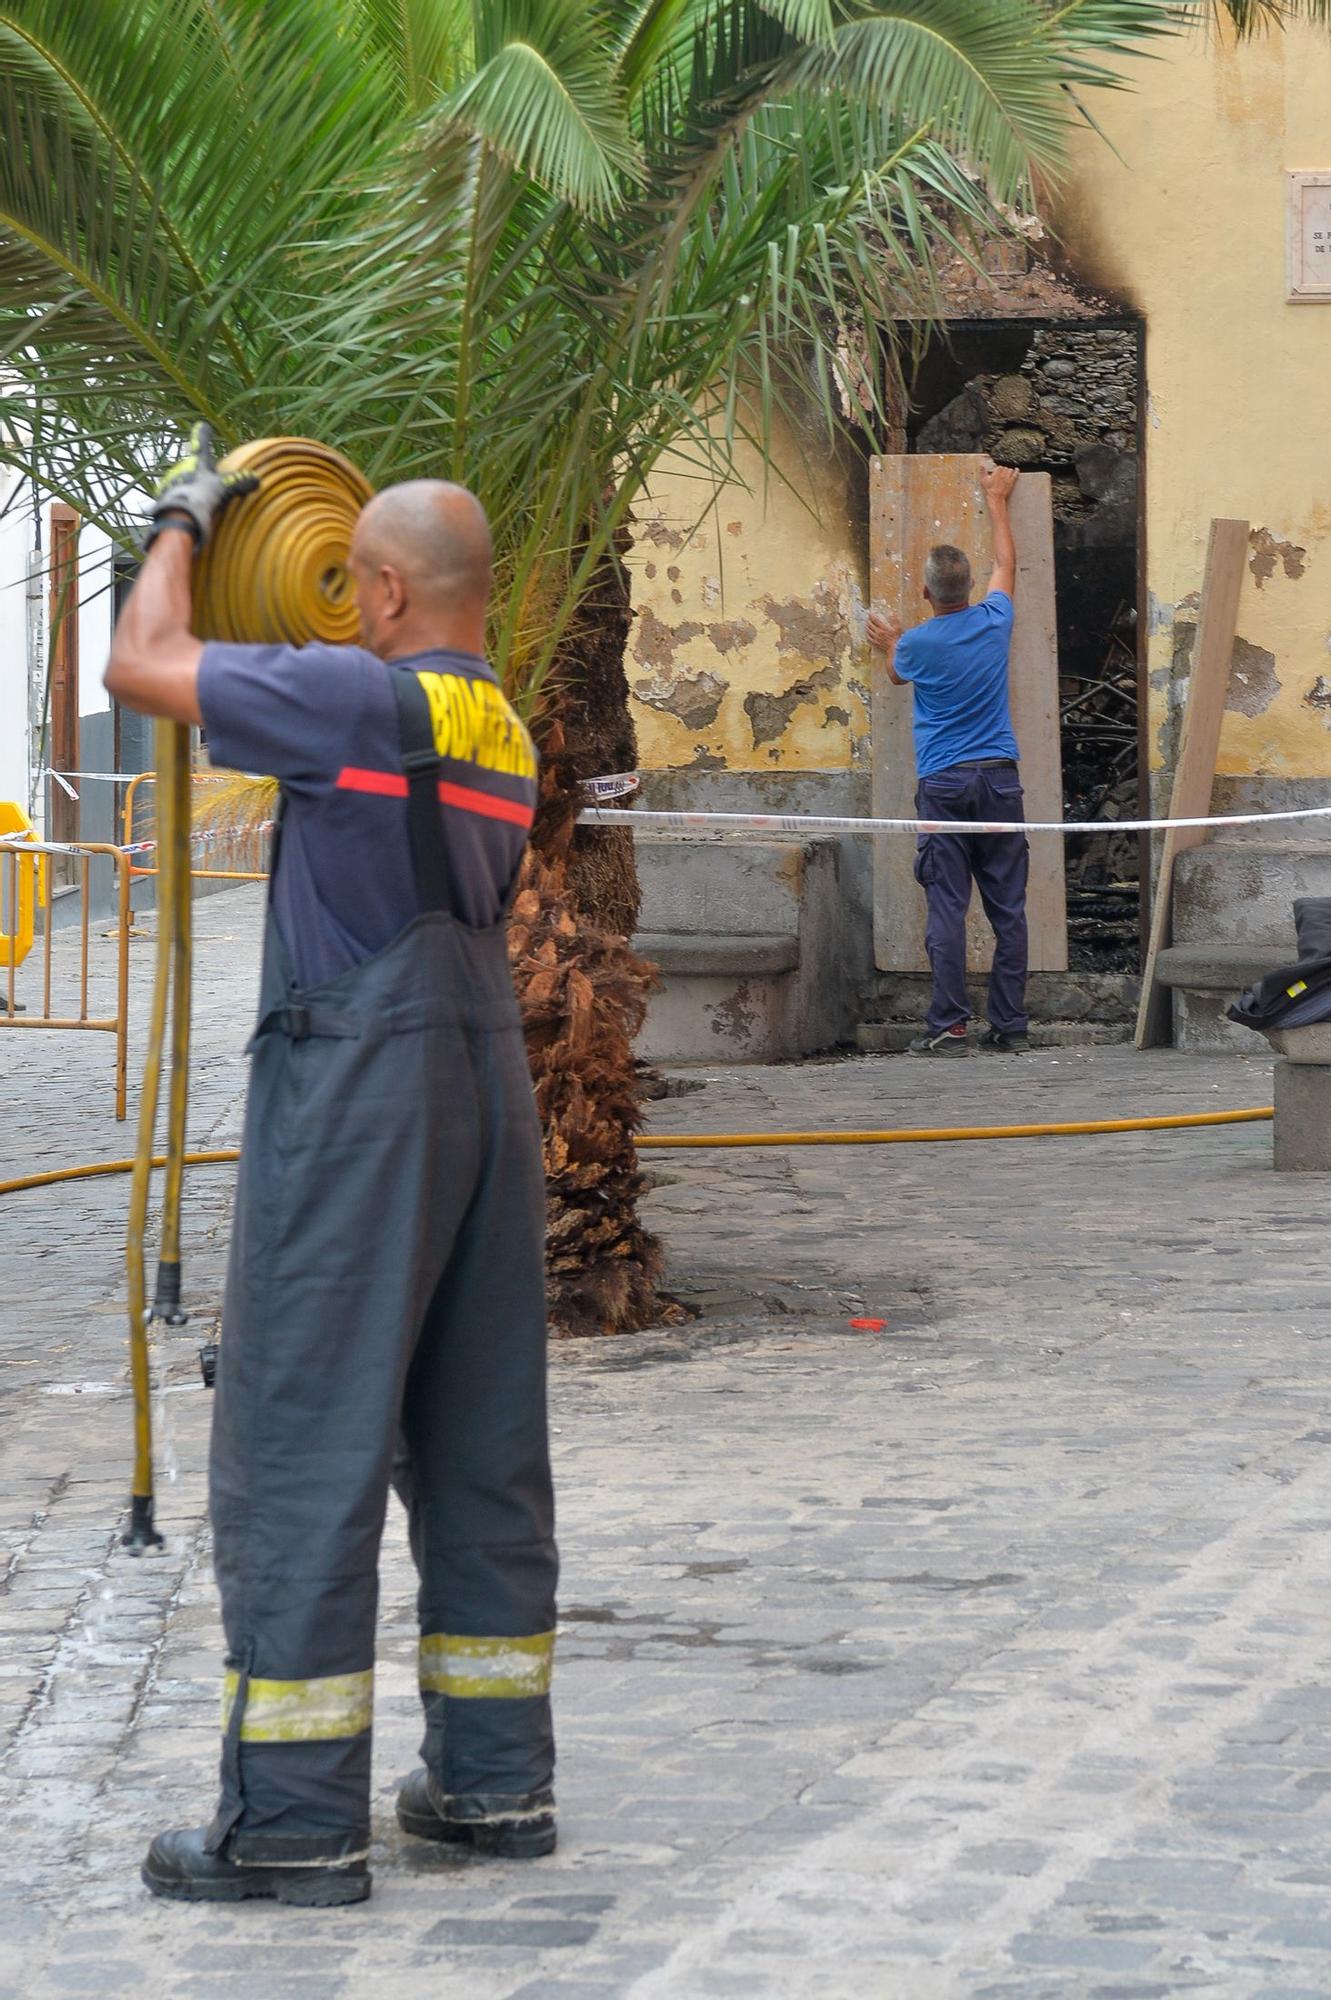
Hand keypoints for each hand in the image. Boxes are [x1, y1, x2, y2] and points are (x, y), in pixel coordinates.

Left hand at [144, 422, 258, 551]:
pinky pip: (175, 494)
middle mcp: (182, 468)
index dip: (202, 435)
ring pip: (182, 479)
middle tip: (206, 479)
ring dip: (189, 486)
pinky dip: (182, 498)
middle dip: (198, 471)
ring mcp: (172, 481)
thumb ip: (239, 483)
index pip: (201, 444)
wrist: (178, 516)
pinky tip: (187, 508)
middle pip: (191, 466)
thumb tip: (257, 479)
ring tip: (197, 499)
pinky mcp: (164, 496)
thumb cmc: (202, 497)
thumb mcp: (224, 489)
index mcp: (198, 463)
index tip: (203, 425)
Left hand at [866, 608, 901, 652]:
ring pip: (868, 631)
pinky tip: (867, 634)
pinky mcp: (876, 643)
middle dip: (868, 621)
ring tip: (866, 625)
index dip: (871, 616)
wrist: (896, 648)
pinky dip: (867, 635)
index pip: (875, 620)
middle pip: (870, 625)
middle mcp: (878, 633)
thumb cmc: (897, 638)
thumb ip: (894, 620)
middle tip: (868, 618)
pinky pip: (869, 639)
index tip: (870, 613)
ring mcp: (876, 638)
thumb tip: (892, 613)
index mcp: (883, 628)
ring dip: (867, 627)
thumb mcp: (898, 627)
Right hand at [979, 458, 1018, 505]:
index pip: (999, 467)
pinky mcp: (1011, 481)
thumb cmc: (989, 490)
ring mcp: (1008, 477)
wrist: (996, 497)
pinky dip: (1016, 471)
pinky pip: (1015, 474)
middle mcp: (1003, 474)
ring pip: (1010, 470)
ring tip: (1006, 472)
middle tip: (1001, 473)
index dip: (997, 469)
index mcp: (997, 472)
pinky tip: (1016, 469)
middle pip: (1004, 468)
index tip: (996, 471)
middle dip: (1003, 470)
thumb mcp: (983, 480)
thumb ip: (982, 471)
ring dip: (1008, 470)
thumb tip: (981, 465)